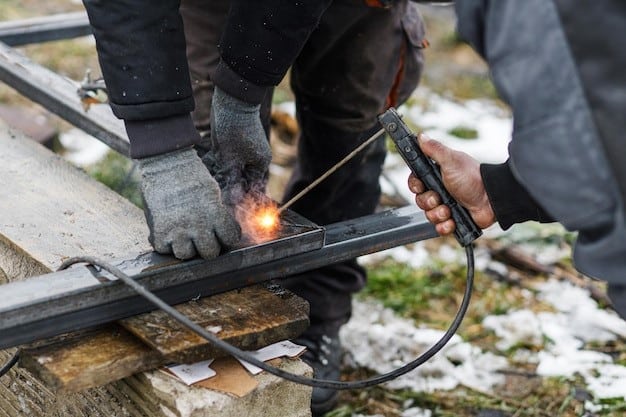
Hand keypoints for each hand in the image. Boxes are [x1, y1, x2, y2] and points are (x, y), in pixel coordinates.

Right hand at [137, 148, 240, 259]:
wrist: (166, 162)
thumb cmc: (191, 175)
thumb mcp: (211, 192)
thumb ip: (215, 213)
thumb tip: (221, 230)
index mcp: (215, 214)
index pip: (230, 239)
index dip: (227, 237)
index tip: (223, 233)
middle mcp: (198, 225)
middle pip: (209, 253)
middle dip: (208, 246)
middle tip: (203, 238)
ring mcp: (177, 230)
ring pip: (185, 255)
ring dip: (186, 248)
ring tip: (184, 237)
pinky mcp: (159, 231)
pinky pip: (164, 249)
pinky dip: (166, 243)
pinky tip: (168, 232)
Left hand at [208, 87, 271, 204]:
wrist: (231, 99)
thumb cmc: (234, 128)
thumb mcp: (230, 158)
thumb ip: (232, 180)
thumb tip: (234, 201)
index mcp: (260, 164)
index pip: (252, 189)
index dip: (241, 200)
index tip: (230, 209)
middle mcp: (255, 159)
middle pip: (242, 181)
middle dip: (229, 187)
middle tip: (216, 197)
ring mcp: (245, 151)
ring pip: (233, 170)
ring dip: (223, 175)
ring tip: (211, 178)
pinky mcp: (235, 144)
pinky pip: (228, 160)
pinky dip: (220, 164)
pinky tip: (211, 163)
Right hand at [408, 133, 494, 235]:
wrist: (491, 198)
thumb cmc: (473, 177)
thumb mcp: (451, 160)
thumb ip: (434, 149)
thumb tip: (421, 136)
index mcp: (437, 176)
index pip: (416, 183)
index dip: (416, 186)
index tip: (421, 186)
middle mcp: (440, 191)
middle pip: (420, 201)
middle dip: (428, 202)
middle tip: (439, 198)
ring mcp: (446, 206)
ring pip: (429, 215)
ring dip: (438, 214)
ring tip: (449, 210)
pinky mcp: (453, 220)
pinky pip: (440, 227)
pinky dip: (445, 226)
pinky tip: (452, 221)